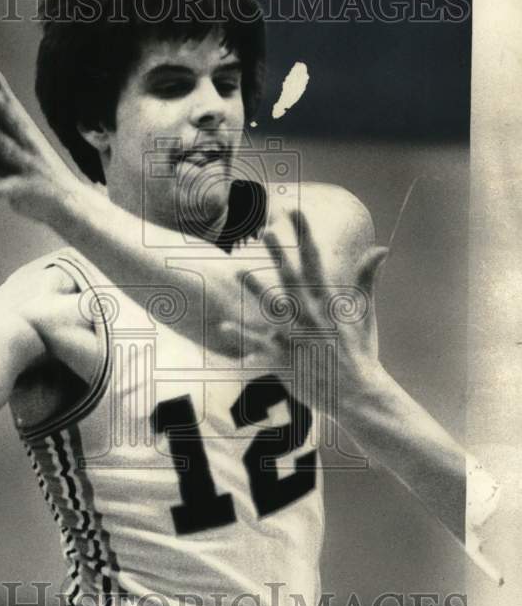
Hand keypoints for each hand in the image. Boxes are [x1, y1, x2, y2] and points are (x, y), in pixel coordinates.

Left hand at [0, 68, 85, 225]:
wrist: (70, 202)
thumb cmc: (37, 170)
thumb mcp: (20, 144)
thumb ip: (2, 123)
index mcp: (25, 134)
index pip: (12, 110)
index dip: (1, 91)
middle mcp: (29, 146)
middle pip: (16, 125)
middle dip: (6, 111)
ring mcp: (31, 166)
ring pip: (15, 154)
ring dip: (4, 145)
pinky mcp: (31, 188)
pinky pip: (16, 188)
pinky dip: (6, 188)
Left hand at [219, 210, 388, 414]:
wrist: (359, 395)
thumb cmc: (361, 353)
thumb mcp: (365, 314)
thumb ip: (367, 279)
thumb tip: (381, 248)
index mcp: (330, 302)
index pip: (316, 260)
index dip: (305, 233)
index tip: (295, 210)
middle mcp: (315, 315)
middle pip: (294, 278)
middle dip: (281, 253)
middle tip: (267, 230)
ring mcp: (300, 337)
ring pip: (274, 309)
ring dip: (256, 290)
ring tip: (239, 271)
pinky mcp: (287, 359)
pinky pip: (260, 345)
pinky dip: (242, 336)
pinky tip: (222, 325)